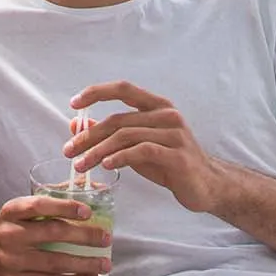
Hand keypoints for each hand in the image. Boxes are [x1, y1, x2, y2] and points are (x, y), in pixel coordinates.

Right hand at [0, 195, 111, 275]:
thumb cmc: (9, 228)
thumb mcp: (19, 211)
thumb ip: (47, 204)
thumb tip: (86, 193)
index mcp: (12, 212)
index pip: (39, 206)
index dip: (64, 207)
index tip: (88, 211)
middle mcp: (9, 235)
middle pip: (52, 234)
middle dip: (84, 236)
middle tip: (106, 238)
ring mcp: (11, 261)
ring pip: (54, 262)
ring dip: (84, 263)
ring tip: (104, 263)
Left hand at [65, 81, 221, 212]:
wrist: (206, 185)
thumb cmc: (170, 164)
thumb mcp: (137, 146)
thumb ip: (112, 134)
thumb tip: (77, 125)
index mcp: (158, 106)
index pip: (124, 89)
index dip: (97, 92)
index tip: (73, 103)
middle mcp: (167, 115)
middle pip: (118, 119)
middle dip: (88, 136)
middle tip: (68, 150)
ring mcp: (175, 134)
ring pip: (126, 136)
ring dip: (98, 151)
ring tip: (80, 165)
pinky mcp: (178, 155)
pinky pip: (142, 151)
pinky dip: (120, 157)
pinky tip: (106, 165)